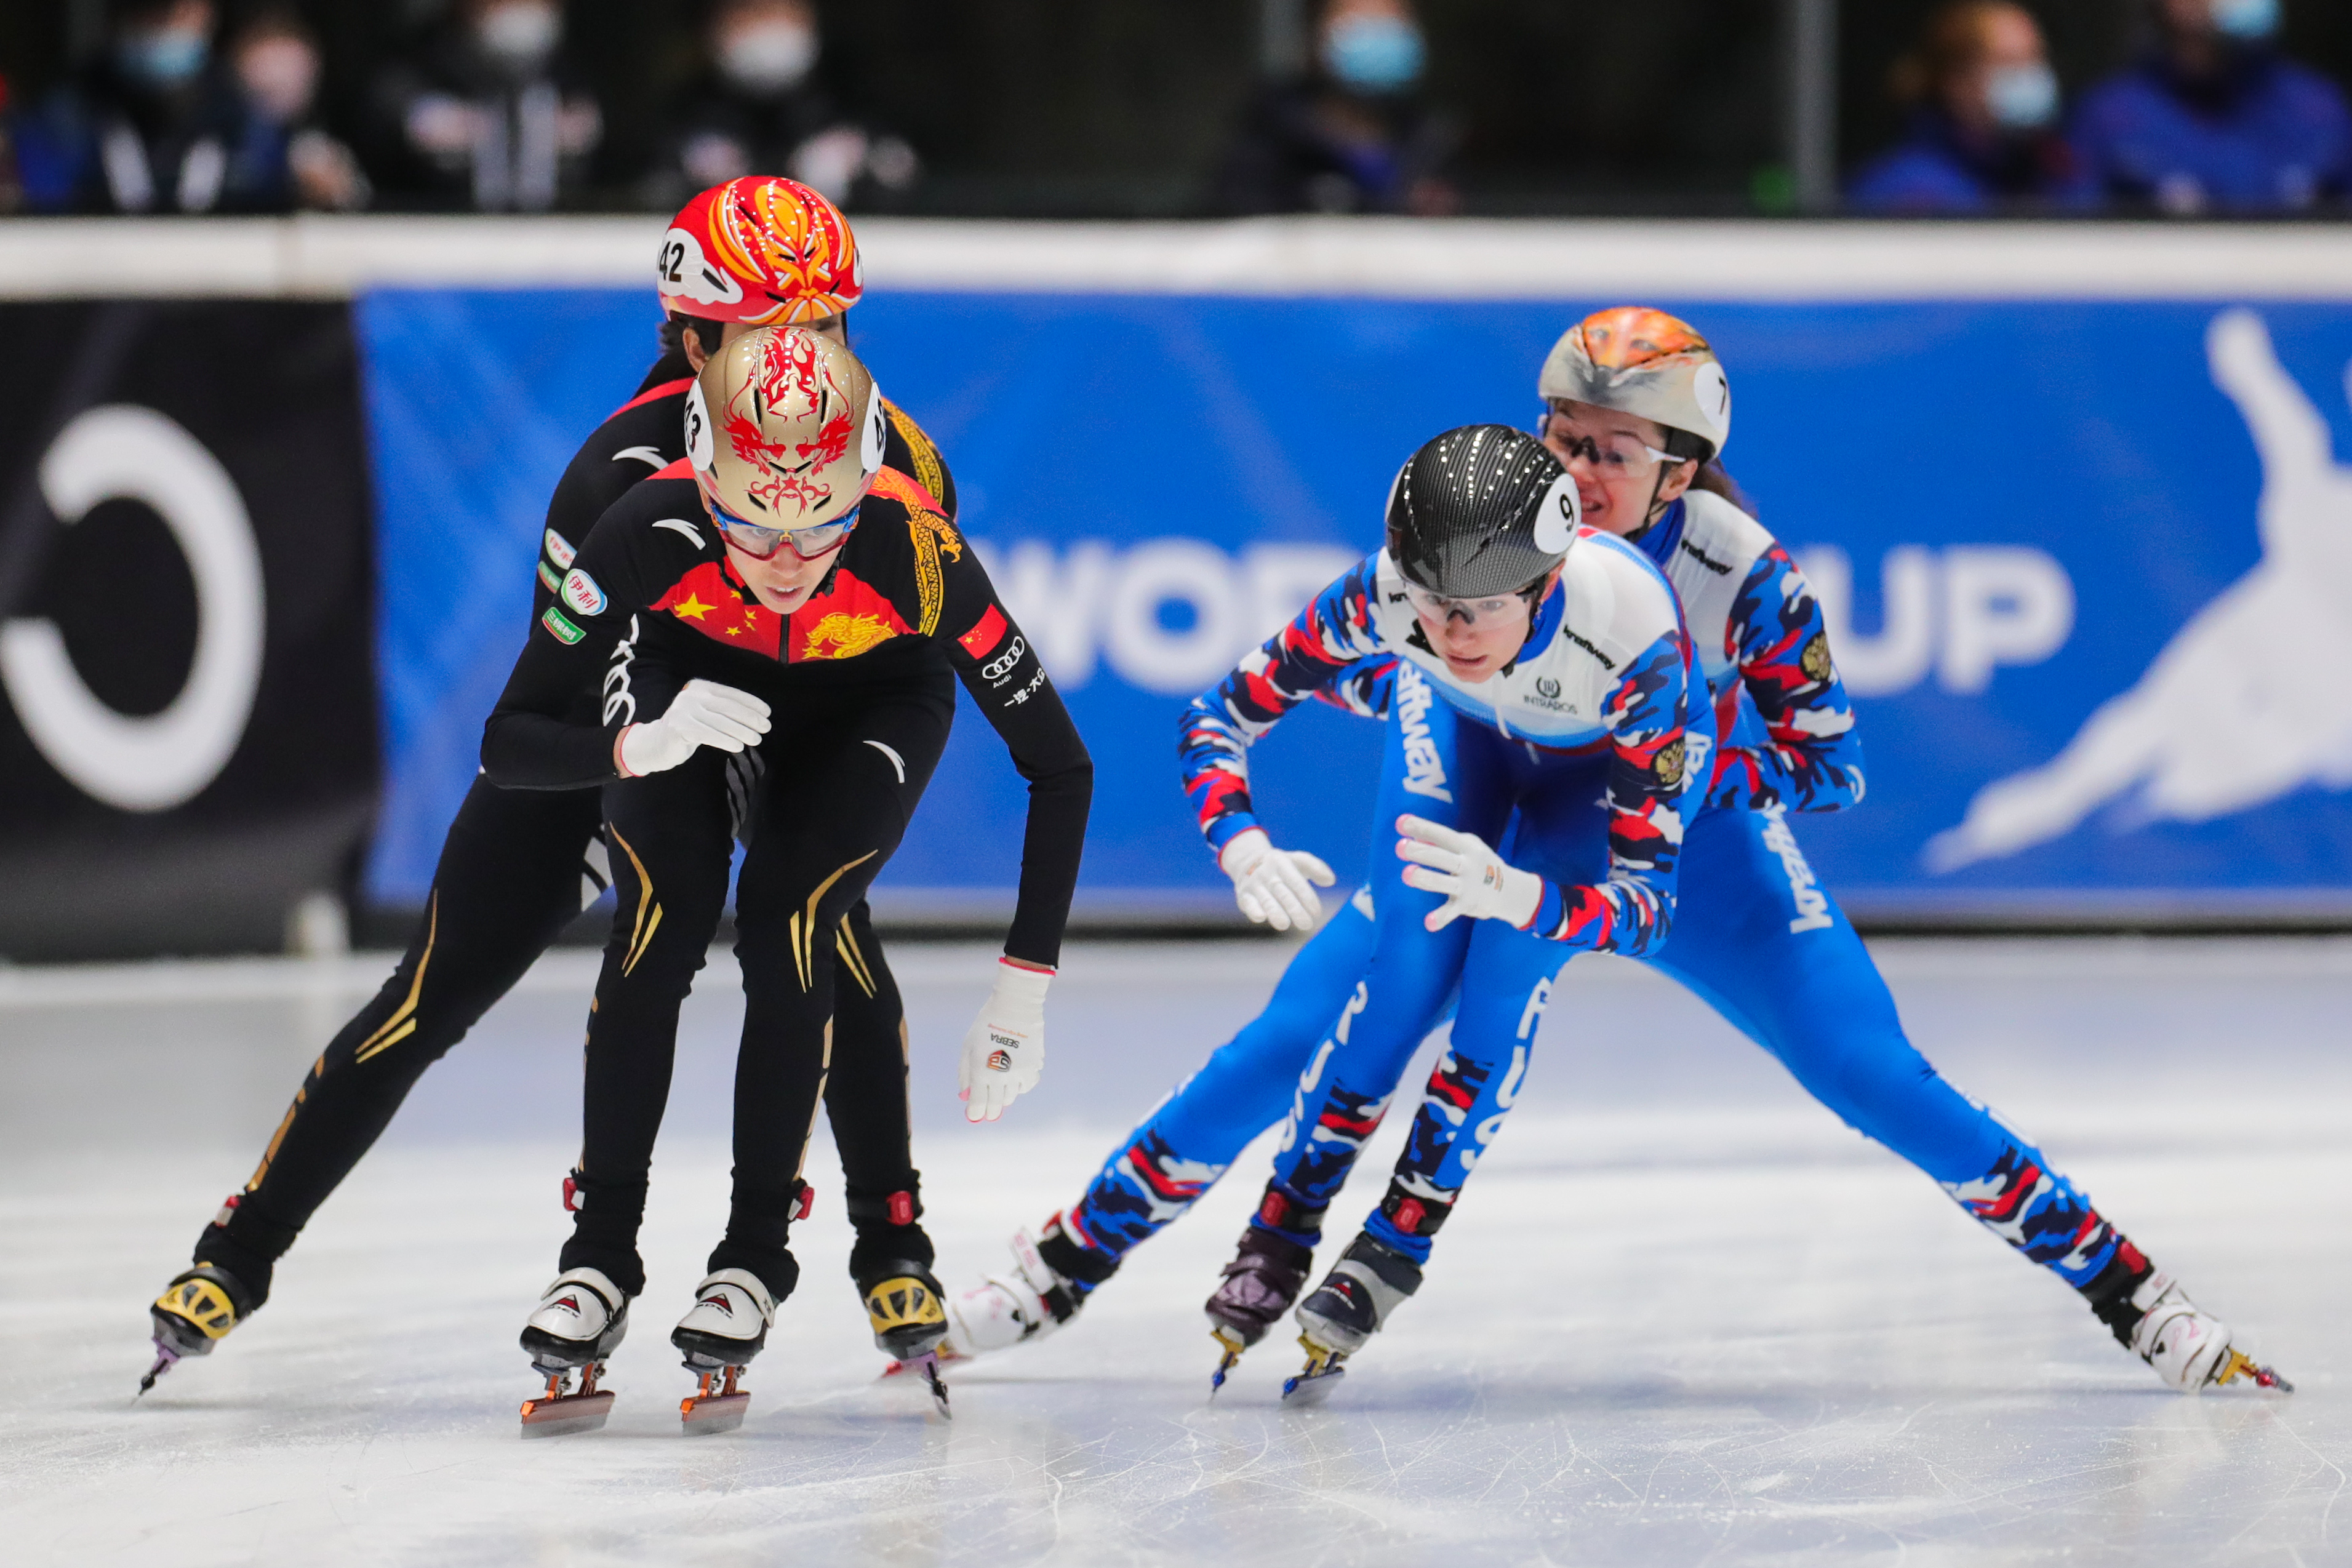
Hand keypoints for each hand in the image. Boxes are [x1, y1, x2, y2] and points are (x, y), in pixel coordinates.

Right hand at [616, 680, 769, 776]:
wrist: (656, 744)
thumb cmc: (689, 729)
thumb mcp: (706, 714)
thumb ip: (724, 710)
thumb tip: (757, 717)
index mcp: (700, 687)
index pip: (731, 694)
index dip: (751, 703)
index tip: (767, 713)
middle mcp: (691, 695)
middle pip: (727, 707)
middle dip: (750, 718)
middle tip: (766, 728)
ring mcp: (683, 710)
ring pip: (720, 722)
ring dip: (742, 731)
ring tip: (757, 740)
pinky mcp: (679, 727)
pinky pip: (708, 734)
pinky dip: (725, 741)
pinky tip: (738, 747)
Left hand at [959, 959, 1049, 1122]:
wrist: (1015, 1009)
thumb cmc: (986, 1026)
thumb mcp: (968, 1048)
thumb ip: (965, 1073)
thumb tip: (965, 1095)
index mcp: (981, 1070)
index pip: (978, 1104)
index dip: (975, 1114)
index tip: (974, 1116)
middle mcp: (1001, 1076)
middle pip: (996, 1106)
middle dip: (989, 1111)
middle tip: (987, 1112)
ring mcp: (1019, 1073)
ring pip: (1011, 1097)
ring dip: (1003, 1096)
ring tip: (999, 1085)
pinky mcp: (1033, 1068)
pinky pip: (1026, 1086)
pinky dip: (1019, 1086)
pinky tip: (1014, 1077)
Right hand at [1218, 827, 1335, 931]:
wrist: (1247, 861)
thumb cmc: (1281, 865)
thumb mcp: (1297, 860)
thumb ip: (1316, 867)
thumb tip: (1331, 881)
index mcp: (1281, 862)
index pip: (1296, 881)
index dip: (1306, 897)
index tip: (1317, 912)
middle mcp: (1266, 872)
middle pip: (1282, 892)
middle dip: (1294, 909)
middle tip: (1307, 925)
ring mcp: (1253, 884)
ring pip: (1266, 900)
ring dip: (1275, 912)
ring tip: (1285, 924)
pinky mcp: (1243, 895)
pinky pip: (1248, 903)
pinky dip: (1253, 909)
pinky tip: (1261, 917)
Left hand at [1395, 814, 1542, 931]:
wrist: (1510, 890)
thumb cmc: (1479, 862)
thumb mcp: (1467, 846)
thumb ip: (1442, 842)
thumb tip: (1414, 835)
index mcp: (1466, 846)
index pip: (1441, 835)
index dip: (1422, 827)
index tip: (1401, 822)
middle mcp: (1467, 864)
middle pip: (1441, 857)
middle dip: (1421, 852)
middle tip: (1400, 847)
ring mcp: (1467, 885)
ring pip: (1443, 882)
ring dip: (1425, 878)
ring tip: (1406, 874)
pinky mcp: (1467, 905)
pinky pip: (1452, 912)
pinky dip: (1441, 918)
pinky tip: (1429, 923)